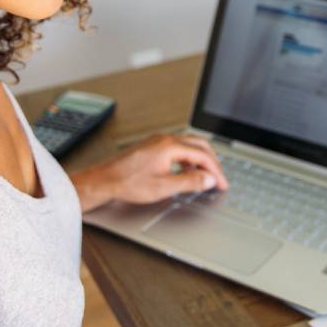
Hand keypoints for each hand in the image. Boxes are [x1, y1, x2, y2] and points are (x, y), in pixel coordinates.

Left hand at [70, 133, 229, 211]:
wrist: (104, 180)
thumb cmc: (127, 183)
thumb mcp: (164, 187)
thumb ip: (190, 182)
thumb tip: (208, 180)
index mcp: (170, 146)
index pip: (203, 155)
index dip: (216, 171)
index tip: (222, 183)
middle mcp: (165, 139)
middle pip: (200, 145)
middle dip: (212, 162)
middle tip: (218, 178)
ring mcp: (158, 141)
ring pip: (189, 145)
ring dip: (200, 160)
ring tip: (205, 177)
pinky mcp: (153, 146)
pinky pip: (178, 148)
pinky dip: (188, 159)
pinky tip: (186, 172)